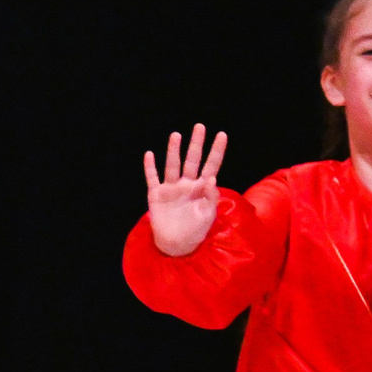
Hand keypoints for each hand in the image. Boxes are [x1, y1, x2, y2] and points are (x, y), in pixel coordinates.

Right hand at [144, 124, 227, 256]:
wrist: (177, 244)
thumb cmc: (196, 230)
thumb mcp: (208, 215)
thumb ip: (211, 197)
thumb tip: (212, 178)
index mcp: (202, 188)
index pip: (211, 165)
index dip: (216, 151)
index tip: (221, 135)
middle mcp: (187, 184)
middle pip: (192, 160)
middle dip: (196, 144)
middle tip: (199, 127)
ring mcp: (171, 189)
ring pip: (173, 165)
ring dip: (174, 151)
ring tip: (176, 135)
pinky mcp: (156, 195)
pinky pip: (152, 178)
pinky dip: (150, 167)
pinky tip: (149, 154)